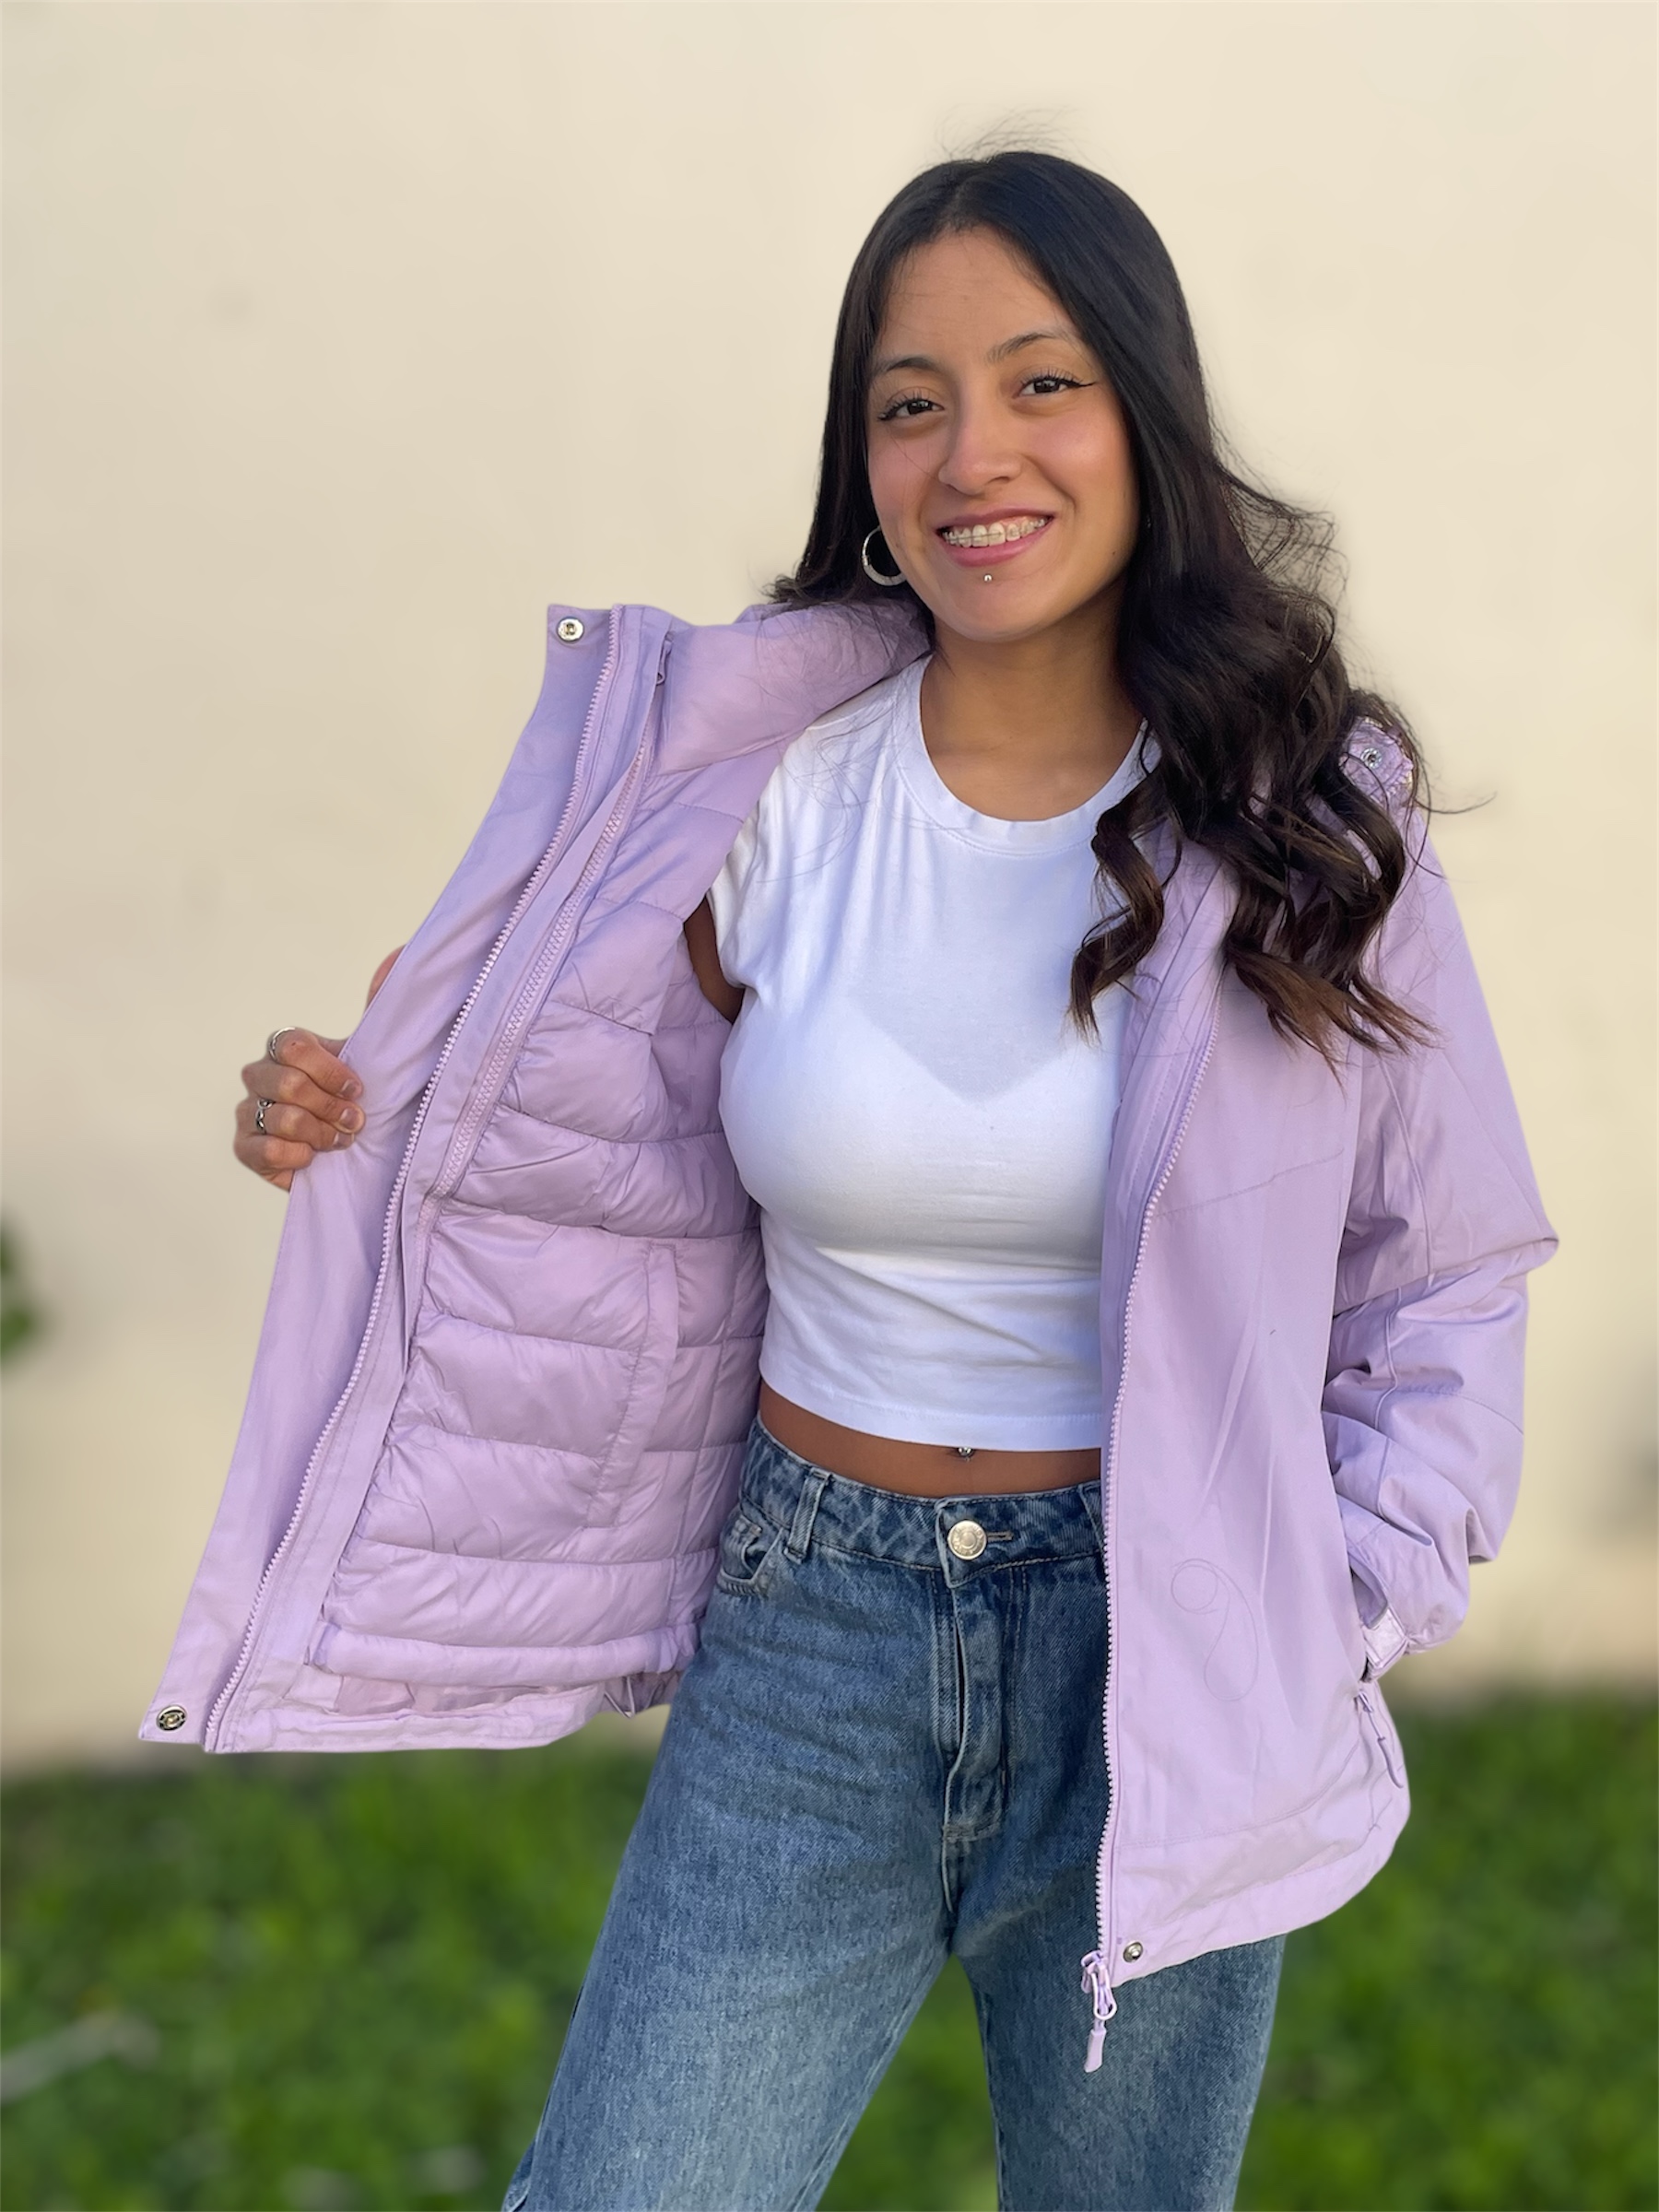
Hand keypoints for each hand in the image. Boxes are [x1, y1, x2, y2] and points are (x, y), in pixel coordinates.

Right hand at [235, 1029, 363, 1190]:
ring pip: (283, 1119)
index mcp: (284, 1048)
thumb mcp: (367, 1059)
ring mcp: (247, 1111)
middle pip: (290, 1084)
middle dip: (331, 1108)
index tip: (357, 1090)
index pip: (294, 1047)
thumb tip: (391, 965)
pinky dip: (300, 1156)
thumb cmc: (350, 1100)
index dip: (331, 1072)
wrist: (343, 1149)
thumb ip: (376, 1015)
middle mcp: (259, 1075)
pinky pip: (269, 1151)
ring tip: (339, 1140)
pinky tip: (313, 1156)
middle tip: (354, 1122)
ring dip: (322, 1134)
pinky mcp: (244, 1148)